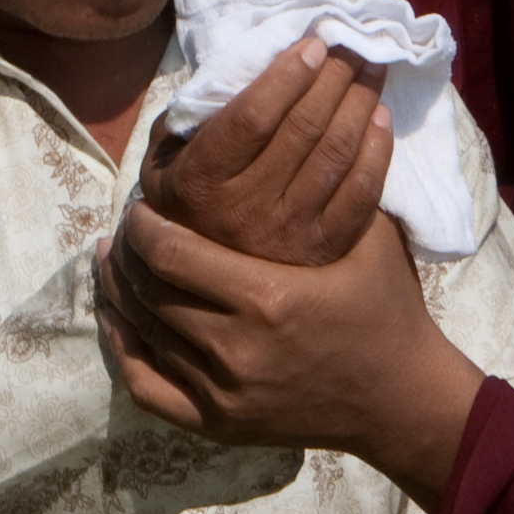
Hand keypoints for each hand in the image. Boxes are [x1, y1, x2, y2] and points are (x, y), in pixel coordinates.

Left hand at [96, 204, 481, 504]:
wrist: (402, 395)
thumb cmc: (387, 305)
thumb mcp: (366, 236)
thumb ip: (335, 175)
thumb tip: (324, 89)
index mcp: (268, 298)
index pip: (171, 252)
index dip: (145, 225)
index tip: (142, 204)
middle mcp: (237, 350)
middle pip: (147, 290)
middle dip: (128, 253)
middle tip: (126, 226)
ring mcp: (224, 394)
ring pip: (142, 333)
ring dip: (120, 291)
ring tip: (111, 259)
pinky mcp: (219, 425)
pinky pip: (146, 387)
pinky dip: (123, 350)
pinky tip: (116, 319)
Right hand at [137, 34, 392, 265]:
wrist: (200, 277)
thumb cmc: (185, 197)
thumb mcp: (166, 155)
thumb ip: (191, 115)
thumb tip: (242, 64)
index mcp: (200, 183)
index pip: (251, 119)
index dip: (287, 76)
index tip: (312, 44)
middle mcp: (244, 212)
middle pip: (302, 130)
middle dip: (333, 77)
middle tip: (351, 46)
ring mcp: (287, 235)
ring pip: (335, 156)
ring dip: (360, 103)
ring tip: (371, 70)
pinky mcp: (323, 250)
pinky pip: (361, 195)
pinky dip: (378, 151)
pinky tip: (381, 118)